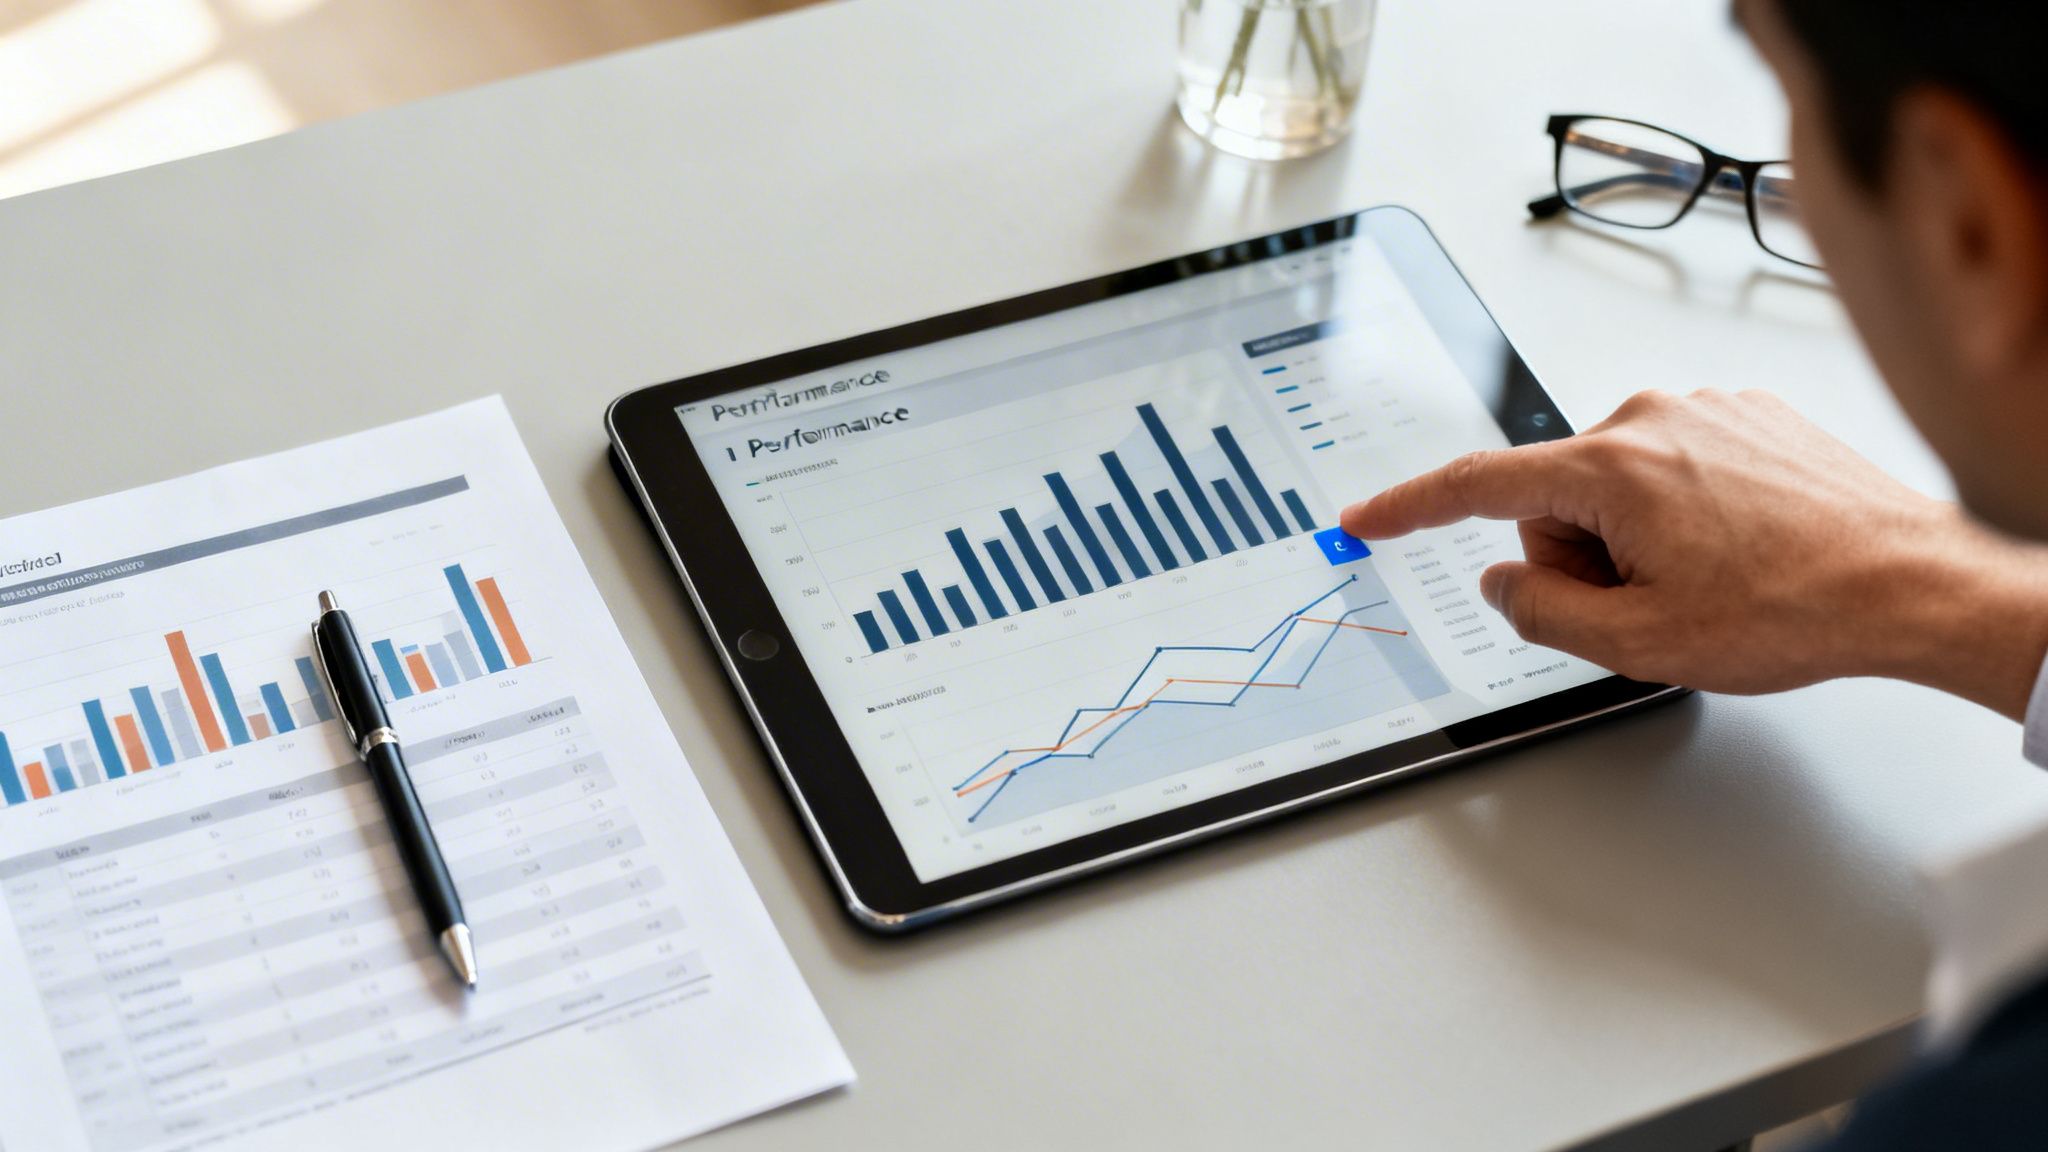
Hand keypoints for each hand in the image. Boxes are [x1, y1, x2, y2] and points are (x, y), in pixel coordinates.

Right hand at [1340, 389, 2047, 718]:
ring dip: (1638, 538)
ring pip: (1618, 484)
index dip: (1409, 507)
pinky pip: (1675, 466)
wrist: (1914, 585)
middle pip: (1557, 495)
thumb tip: (1509, 583)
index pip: (1476, 484)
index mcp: (1612, 468)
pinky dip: (1688, 512)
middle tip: (1650, 603)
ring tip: (1714, 578)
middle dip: (1581, 556)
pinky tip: (1742, 549)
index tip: (1367, 516)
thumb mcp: (1640, 644)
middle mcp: (1652, 418)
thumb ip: (1542, 614)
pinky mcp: (1748, 414)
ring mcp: (1705, 409)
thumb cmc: (1798, 609)